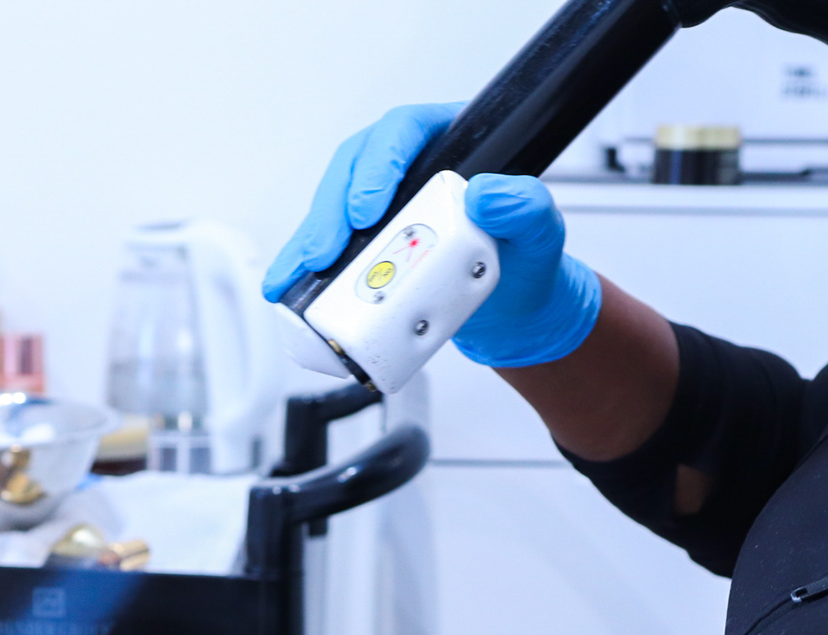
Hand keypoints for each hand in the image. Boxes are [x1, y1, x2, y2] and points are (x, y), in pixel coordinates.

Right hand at [262, 103, 600, 368]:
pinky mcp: (366, 245)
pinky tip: (286, 285)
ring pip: (332, 208)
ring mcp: (384, 209)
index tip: (368, 208)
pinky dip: (304, 268)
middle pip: (354, 170)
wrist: (517, 309)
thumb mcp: (541, 233)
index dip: (378, 163)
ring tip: (298, 273)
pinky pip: (328, 247)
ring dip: (310, 240)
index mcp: (450, 145)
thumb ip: (527, 209)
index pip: (404, 131)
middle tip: (326, 252)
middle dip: (332, 212)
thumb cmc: (527, 261)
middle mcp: (409, 170)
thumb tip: (487, 194)